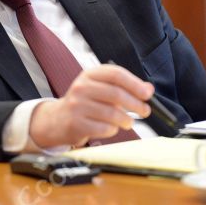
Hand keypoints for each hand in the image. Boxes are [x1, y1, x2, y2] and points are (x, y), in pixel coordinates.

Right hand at [28, 64, 153, 147]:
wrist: (57, 120)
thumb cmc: (85, 103)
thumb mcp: (100, 88)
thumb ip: (123, 87)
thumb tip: (148, 89)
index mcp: (89, 75)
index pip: (116, 74)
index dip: (135, 84)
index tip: (147, 94)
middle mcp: (81, 87)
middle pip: (116, 94)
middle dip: (135, 104)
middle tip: (145, 111)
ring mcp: (77, 106)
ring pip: (112, 114)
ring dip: (126, 120)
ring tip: (128, 122)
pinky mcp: (76, 124)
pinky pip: (104, 128)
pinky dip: (113, 130)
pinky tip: (111, 128)